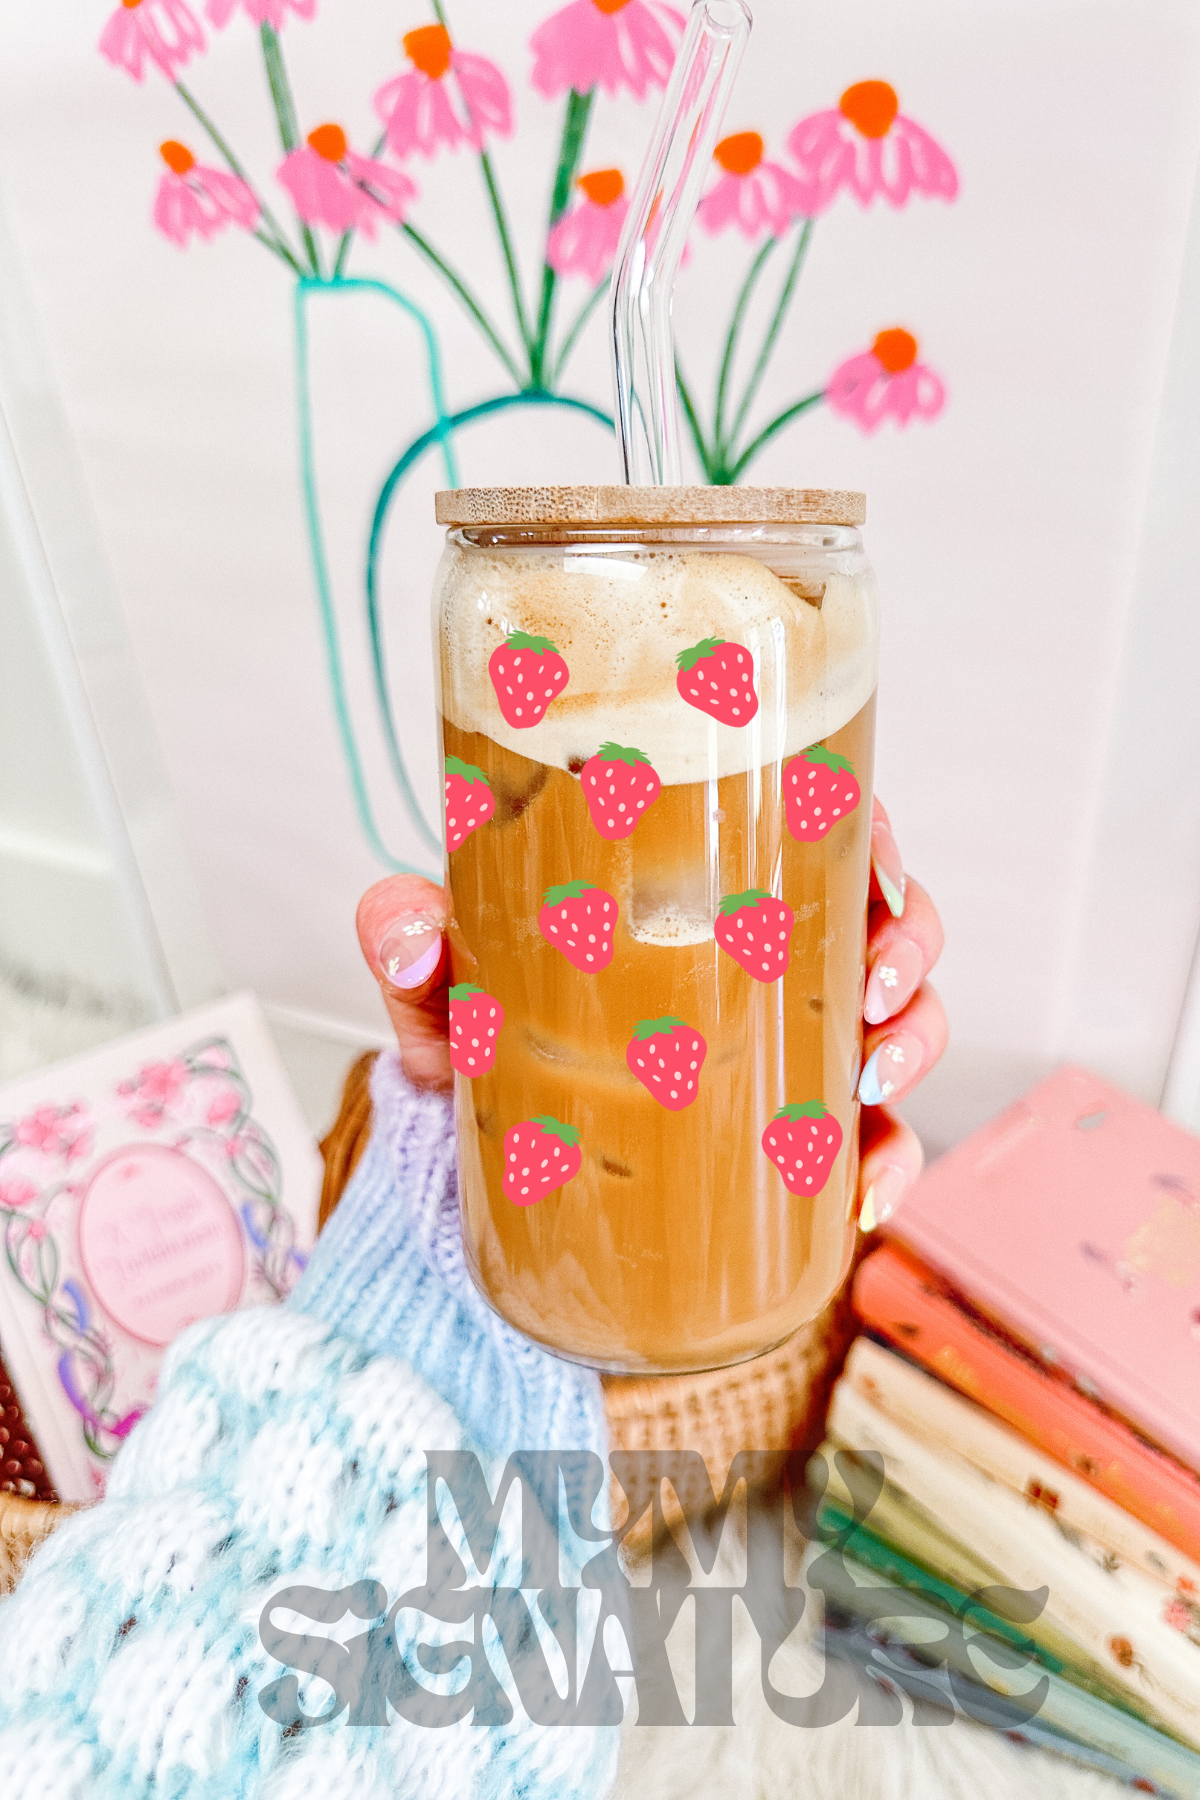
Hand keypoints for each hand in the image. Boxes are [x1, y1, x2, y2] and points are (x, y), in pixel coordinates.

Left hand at [356, 798, 944, 1229]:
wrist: (477, 1161)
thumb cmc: (479, 1036)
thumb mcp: (444, 986)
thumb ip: (411, 941)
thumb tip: (402, 932)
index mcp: (707, 886)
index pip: (816, 828)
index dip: (872, 834)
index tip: (870, 868)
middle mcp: (767, 957)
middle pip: (885, 919)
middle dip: (907, 948)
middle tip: (870, 987)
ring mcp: (788, 1047)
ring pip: (901, 1021)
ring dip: (916, 1042)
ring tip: (872, 1077)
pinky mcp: (789, 1136)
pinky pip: (869, 1144)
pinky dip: (888, 1165)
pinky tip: (863, 1192)